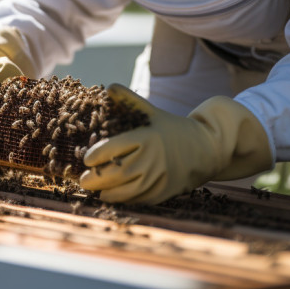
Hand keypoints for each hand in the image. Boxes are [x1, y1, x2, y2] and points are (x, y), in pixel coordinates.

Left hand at [79, 84, 271, 204]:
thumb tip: (109, 87)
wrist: (206, 150)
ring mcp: (159, 178)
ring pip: (126, 191)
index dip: (96, 154)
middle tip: (83, 179)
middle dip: (96, 178)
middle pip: (117, 173)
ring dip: (107, 193)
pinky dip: (124, 200)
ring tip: (96, 190)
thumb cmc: (173, 129)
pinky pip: (139, 200)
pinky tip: (113, 196)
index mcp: (146, 138)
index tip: (86, 158)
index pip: (113, 148)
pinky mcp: (164, 193)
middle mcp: (152, 159)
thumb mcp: (153, 112)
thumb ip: (130, 101)